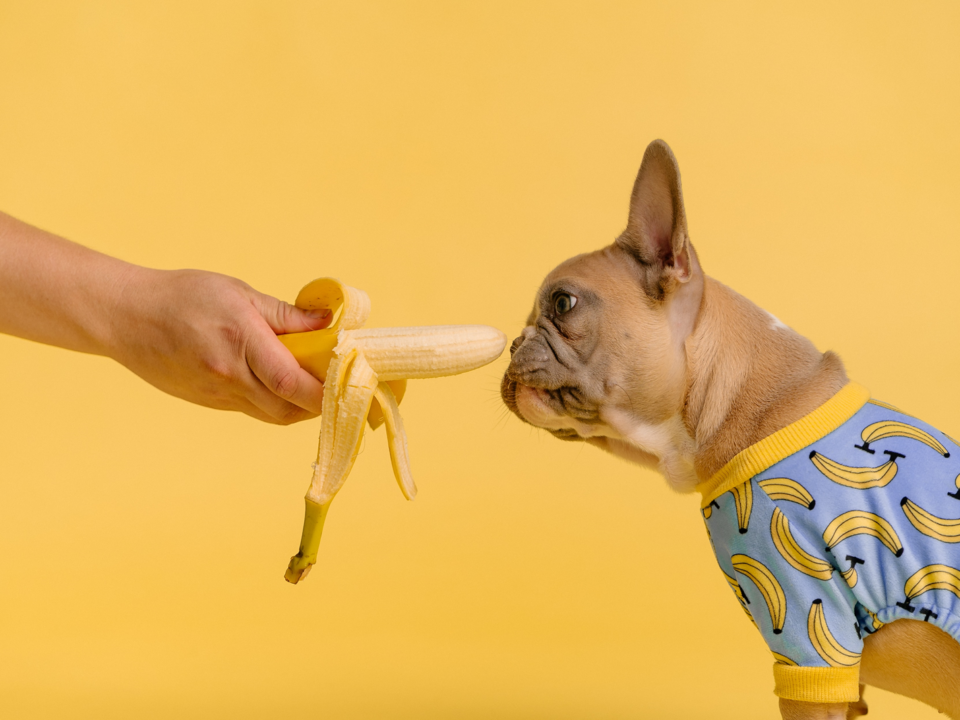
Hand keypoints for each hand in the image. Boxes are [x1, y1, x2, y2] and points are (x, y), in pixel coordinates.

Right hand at [108, 267, 329, 423]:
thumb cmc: (184, 296)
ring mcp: (217, 396)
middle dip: (319, 403)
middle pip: (288, 409)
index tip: (348, 382)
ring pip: (272, 415)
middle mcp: (229, 377)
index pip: (293, 384)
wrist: (126, 317)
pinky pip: (252, 411)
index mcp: (240, 343)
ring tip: (313, 383)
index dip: (326, 391)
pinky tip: (281, 385)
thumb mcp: (239, 293)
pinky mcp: (209, 403)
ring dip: (299, 406)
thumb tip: (328, 322)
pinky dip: (275, 403)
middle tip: (337, 383)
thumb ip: (286, 314)